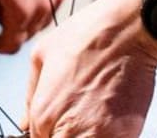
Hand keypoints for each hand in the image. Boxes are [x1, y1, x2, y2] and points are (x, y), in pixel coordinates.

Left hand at [23, 0, 156, 136]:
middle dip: (65, 133)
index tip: (57, 120)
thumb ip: (30, 95)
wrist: (130, 29)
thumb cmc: (88, 35)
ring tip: (94, 113)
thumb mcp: (42, 55)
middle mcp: (68, 132)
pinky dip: (107, 134)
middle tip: (77, 113)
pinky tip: (109, 114)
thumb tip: (26, 122)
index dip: (47, 131)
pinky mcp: (125, 137)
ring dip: (86, 135)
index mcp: (43, 114)